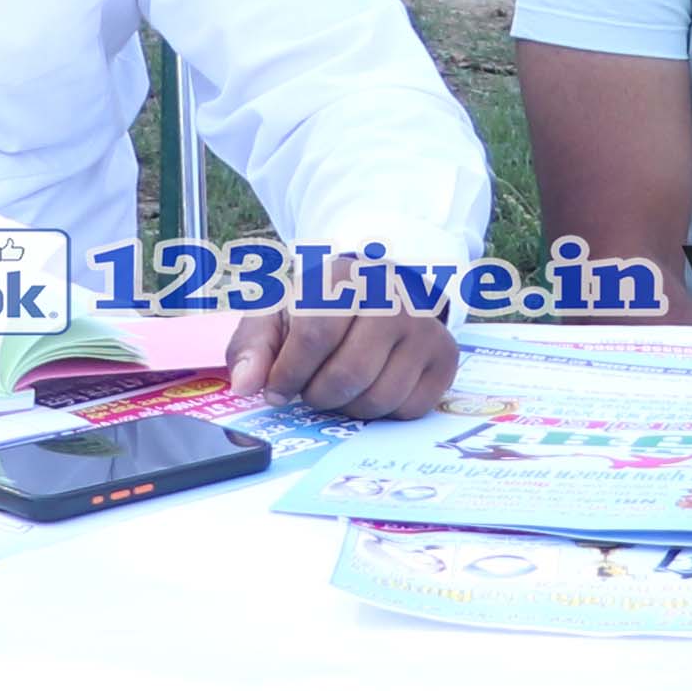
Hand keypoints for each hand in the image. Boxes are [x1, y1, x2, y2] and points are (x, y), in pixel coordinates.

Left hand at [219, 305, 457, 418]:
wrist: (379, 290)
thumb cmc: (320, 308)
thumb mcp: (278, 316)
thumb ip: (252, 346)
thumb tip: (245, 386)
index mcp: (345, 279)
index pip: (315, 337)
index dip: (288, 374)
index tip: (276, 389)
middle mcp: (393, 300)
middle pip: (348, 375)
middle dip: (318, 395)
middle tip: (310, 388)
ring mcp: (425, 328)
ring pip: (379, 398)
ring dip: (348, 407)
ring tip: (339, 386)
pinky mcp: (445, 357)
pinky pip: (410, 409)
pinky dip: (383, 412)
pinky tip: (371, 387)